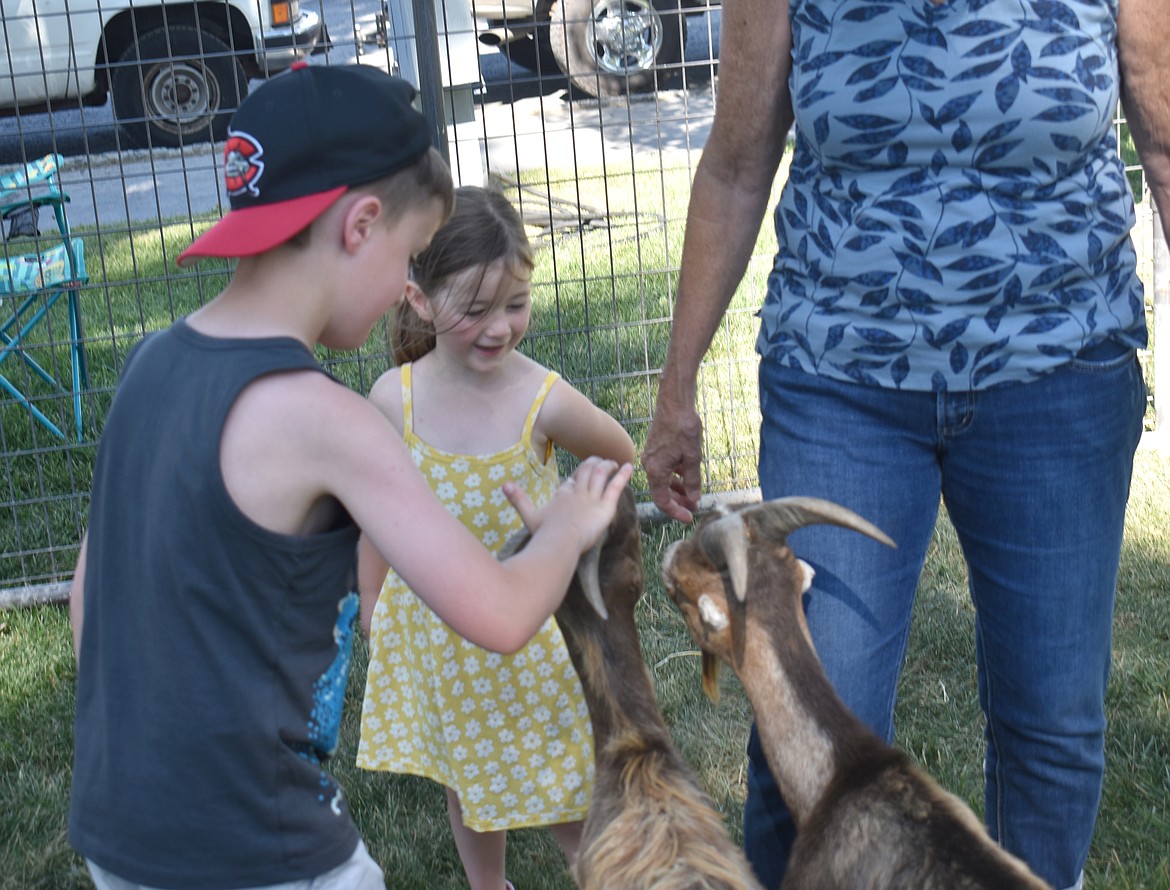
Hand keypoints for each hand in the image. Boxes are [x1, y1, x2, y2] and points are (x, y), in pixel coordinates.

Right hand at [505, 457, 633, 551]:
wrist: (560, 540)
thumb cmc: (544, 532)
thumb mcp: (529, 515)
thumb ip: (518, 499)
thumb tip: (503, 484)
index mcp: (562, 494)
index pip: (572, 481)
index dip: (577, 477)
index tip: (581, 473)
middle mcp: (578, 492)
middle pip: (587, 472)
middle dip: (593, 464)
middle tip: (599, 461)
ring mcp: (592, 498)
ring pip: (601, 476)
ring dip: (607, 467)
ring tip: (613, 463)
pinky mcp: (606, 506)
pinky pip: (616, 488)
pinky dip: (623, 476)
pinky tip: (629, 467)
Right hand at [642, 392, 703, 522]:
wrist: (675, 402)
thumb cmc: (683, 427)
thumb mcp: (692, 457)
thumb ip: (692, 481)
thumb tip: (694, 499)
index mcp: (656, 470)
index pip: (662, 501)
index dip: (676, 512)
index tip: (690, 517)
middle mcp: (649, 465)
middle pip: (661, 492)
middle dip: (678, 501)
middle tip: (694, 507)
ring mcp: (651, 457)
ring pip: (663, 481)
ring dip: (677, 489)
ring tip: (692, 494)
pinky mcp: (655, 449)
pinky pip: (663, 469)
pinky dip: (674, 476)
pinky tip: (686, 476)